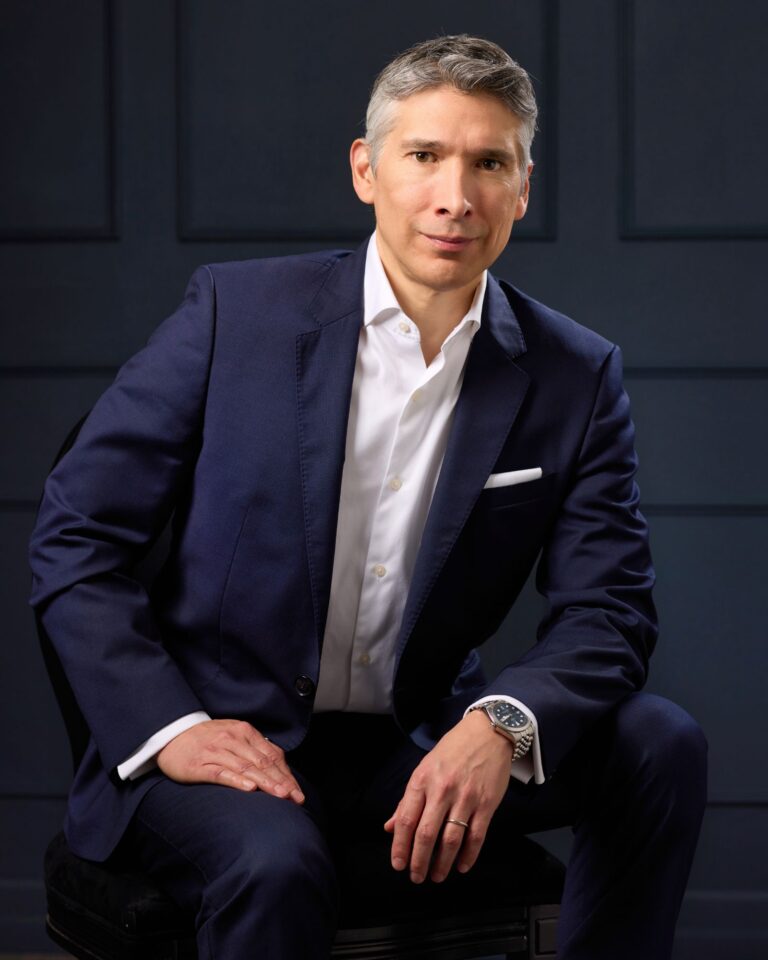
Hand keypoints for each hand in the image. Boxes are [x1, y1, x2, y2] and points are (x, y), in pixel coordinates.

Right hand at [157, 719, 304, 802]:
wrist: (172, 734)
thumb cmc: (207, 739)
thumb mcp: (234, 736)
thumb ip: (255, 748)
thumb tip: (281, 767)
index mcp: (244, 731)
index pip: (271, 755)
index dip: (286, 774)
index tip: (298, 791)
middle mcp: (232, 739)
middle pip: (261, 762)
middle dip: (281, 781)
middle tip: (295, 797)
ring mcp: (215, 751)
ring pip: (245, 768)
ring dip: (265, 782)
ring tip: (280, 795)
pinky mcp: (199, 765)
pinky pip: (220, 773)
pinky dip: (236, 780)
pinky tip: (249, 788)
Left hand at [384, 710, 512, 882]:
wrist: (487, 733)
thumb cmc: (452, 750)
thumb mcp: (424, 768)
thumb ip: (407, 800)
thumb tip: (390, 827)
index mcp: (422, 780)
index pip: (406, 820)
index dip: (400, 847)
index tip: (398, 865)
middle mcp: (442, 790)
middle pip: (426, 834)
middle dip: (419, 861)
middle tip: (416, 877)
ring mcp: (465, 798)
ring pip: (450, 840)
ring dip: (442, 863)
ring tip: (437, 876)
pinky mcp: (486, 804)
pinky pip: (476, 836)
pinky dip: (468, 856)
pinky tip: (461, 866)